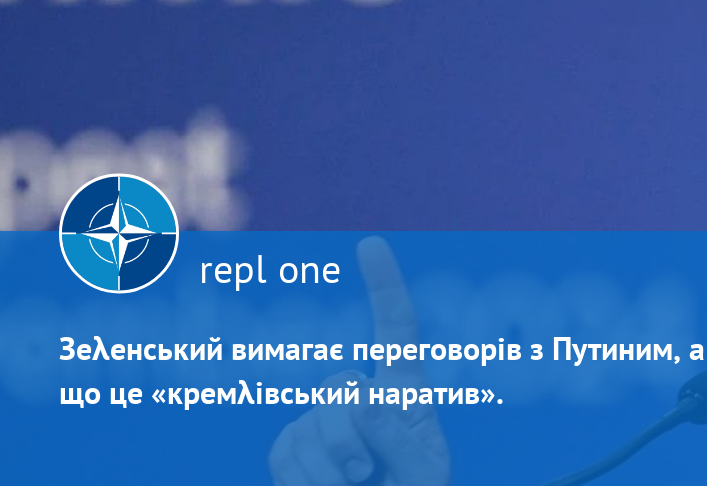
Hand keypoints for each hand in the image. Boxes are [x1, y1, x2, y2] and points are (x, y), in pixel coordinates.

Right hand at [270, 237, 451, 485]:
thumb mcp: (424, 476)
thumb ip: (398, 437)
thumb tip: (360, 394)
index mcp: (405, 392)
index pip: (396, 331)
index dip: (384, 286)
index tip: (370, 244)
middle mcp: (362, 395)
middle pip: (341, 388)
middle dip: (351, 438)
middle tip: (368, 477)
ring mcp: (323, 417)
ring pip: (310, 423)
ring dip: (329, 468)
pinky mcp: (291, 445)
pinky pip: (282, 451)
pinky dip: (303, 481)